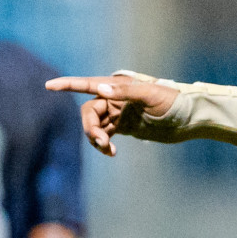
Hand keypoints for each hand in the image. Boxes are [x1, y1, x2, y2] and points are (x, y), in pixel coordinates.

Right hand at [45, 75, 177, 155]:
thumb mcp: (151, 95)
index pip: (87, 84)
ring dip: (96, 138)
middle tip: (102, 141)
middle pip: (89, 112)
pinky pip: (104, 135)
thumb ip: (125, 92)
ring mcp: (117, 113)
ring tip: (108, 149)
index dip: (68, 85)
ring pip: (94, 126)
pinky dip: (103, 144)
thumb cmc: (172, 101)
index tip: (49, 86)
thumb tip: (100, 89)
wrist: (186, 118)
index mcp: (117, 86)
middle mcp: (114, 98)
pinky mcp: (123, 127)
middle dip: (90, 127)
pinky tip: (111, 152)